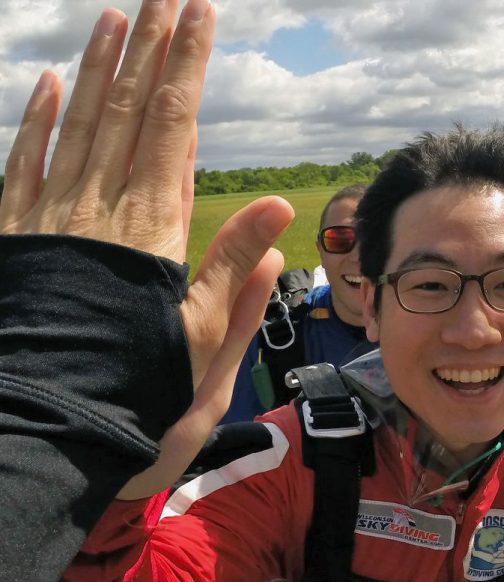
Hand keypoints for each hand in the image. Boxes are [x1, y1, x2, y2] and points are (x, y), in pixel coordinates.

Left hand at [0, 0, 294, 498]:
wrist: (46, 420)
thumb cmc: (135, 385)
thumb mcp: (200, 339)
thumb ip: (235, 268)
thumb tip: (278, 211)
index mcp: (150, 230)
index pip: (172, 129)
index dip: (186, 68)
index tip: (199, 14)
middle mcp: (98, 209)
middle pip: (125, 112)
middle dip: (147, 48)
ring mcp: (49, 217)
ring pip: (75, 125)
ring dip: (96, 68)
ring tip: (113, 16)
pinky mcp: (13, 236)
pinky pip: (22, 163)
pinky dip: (35, 120)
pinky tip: (46, 84)